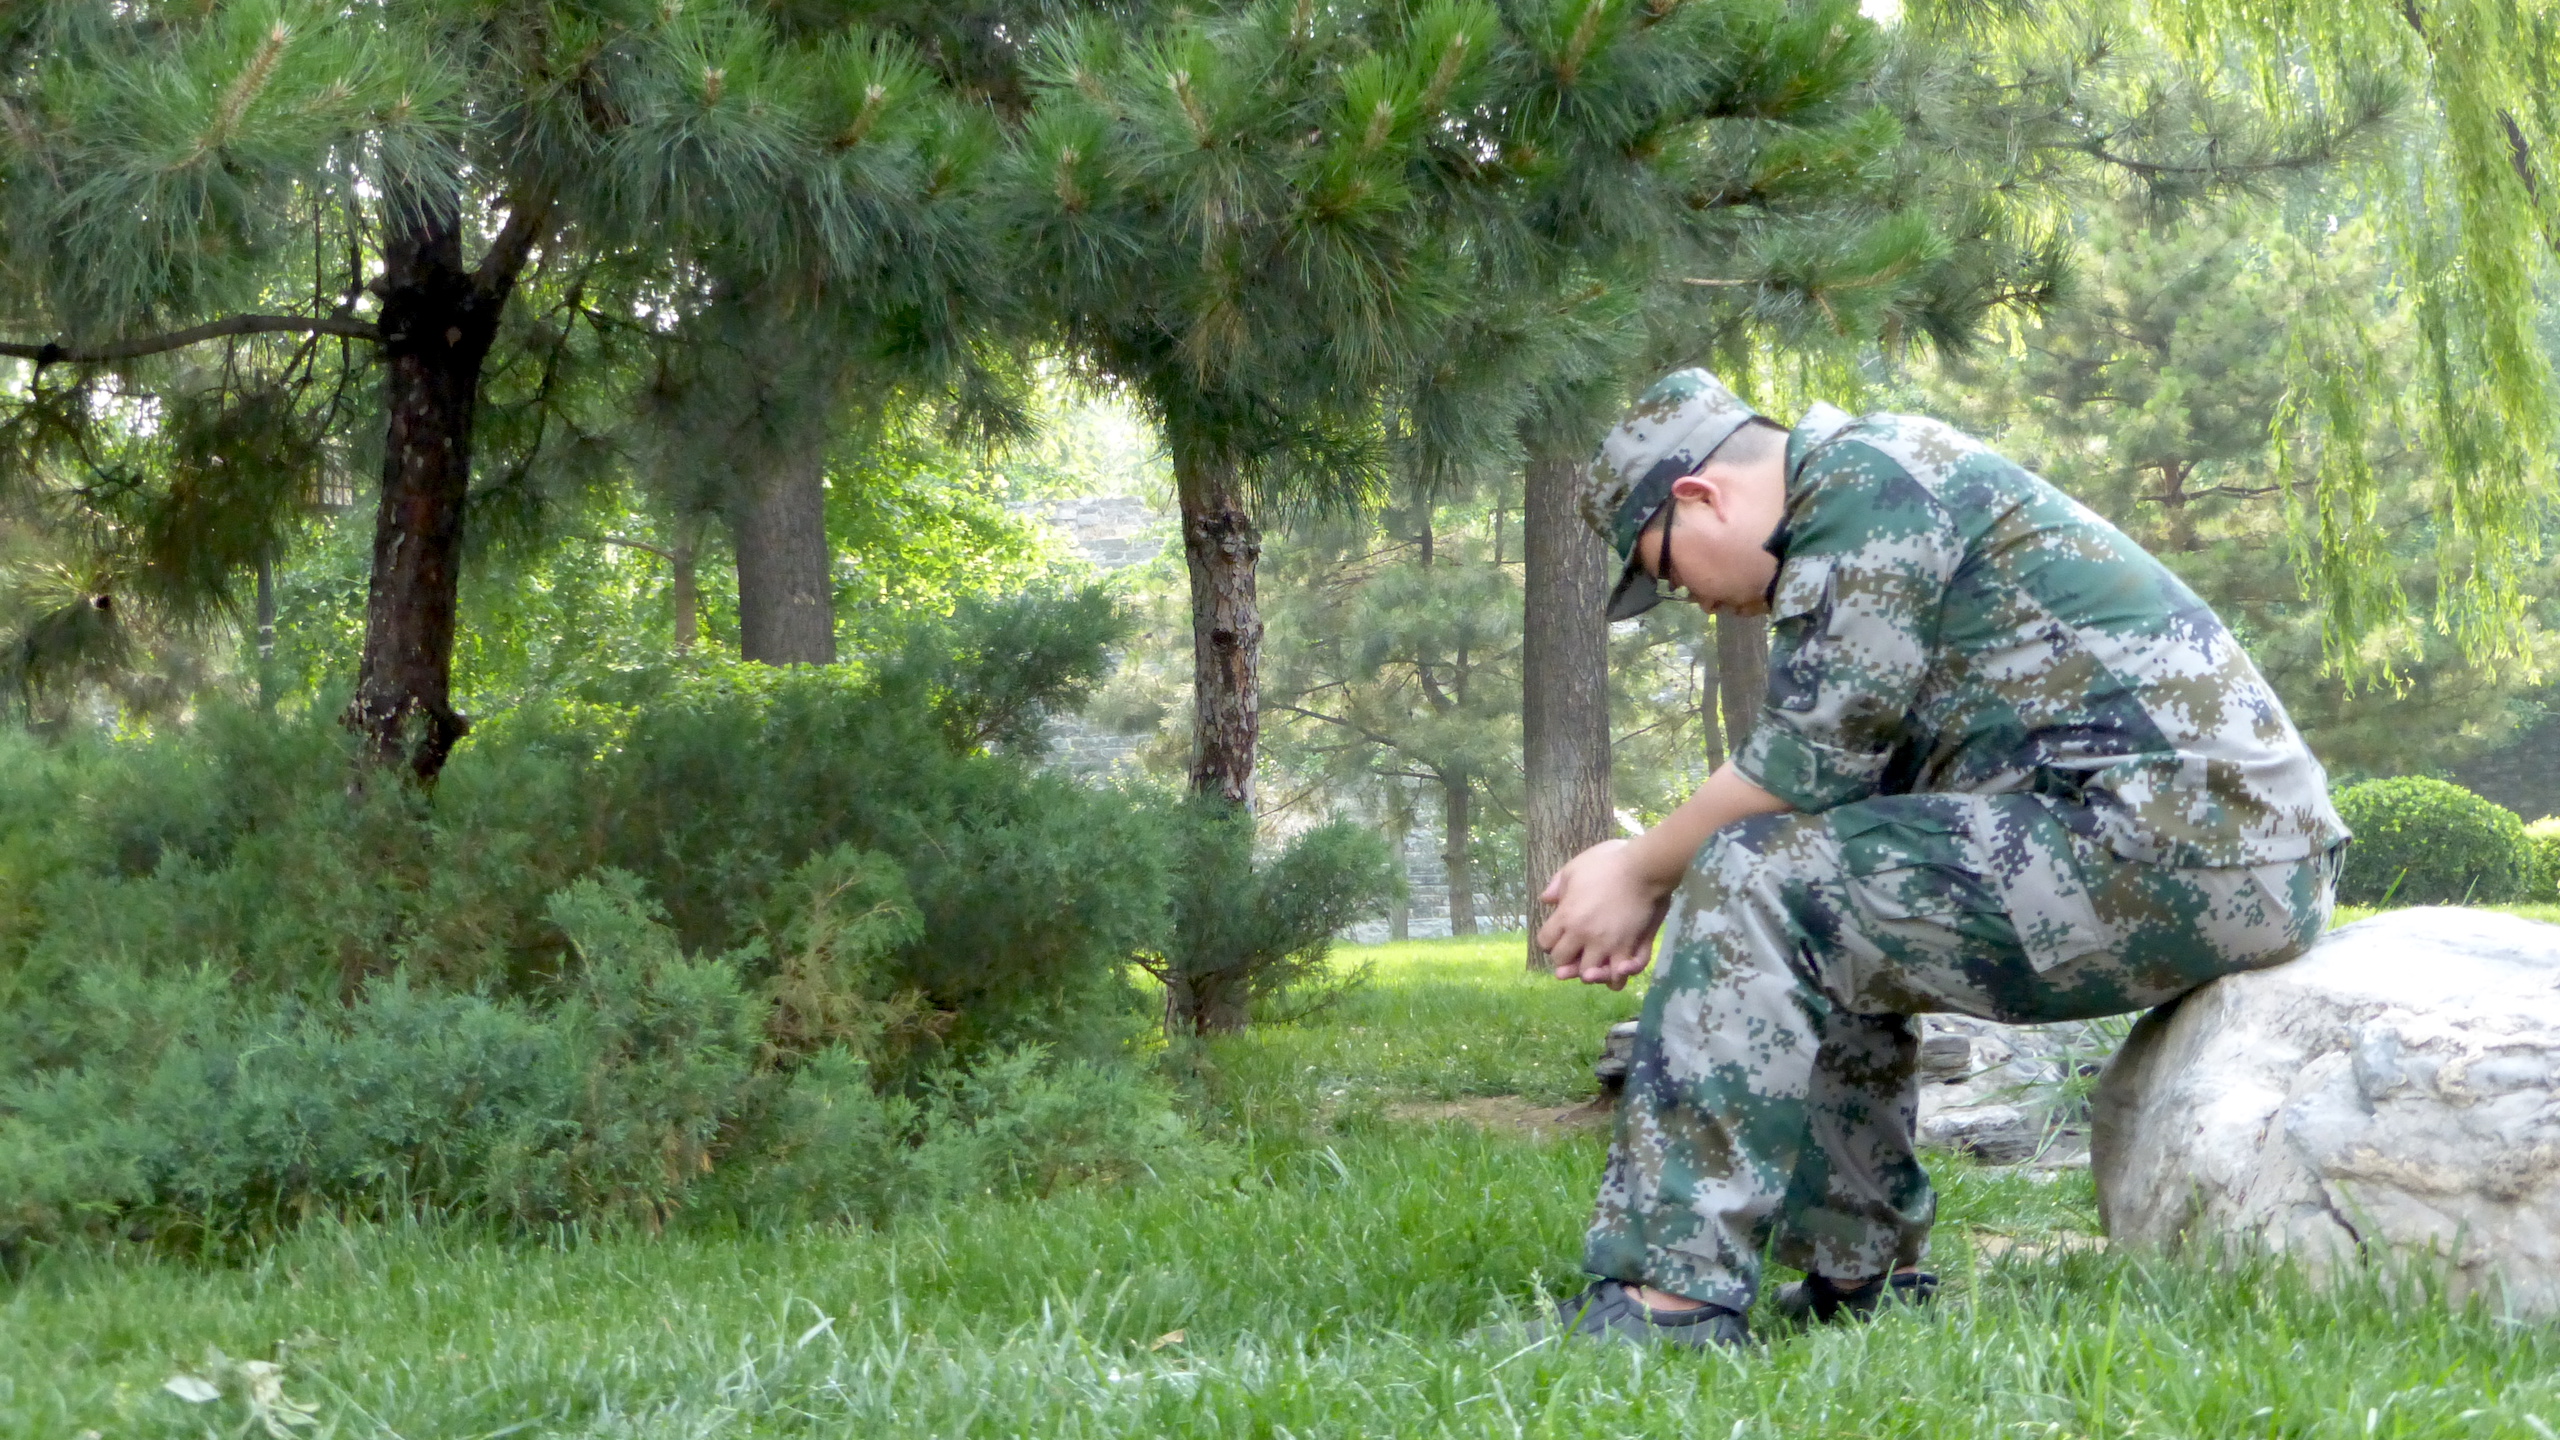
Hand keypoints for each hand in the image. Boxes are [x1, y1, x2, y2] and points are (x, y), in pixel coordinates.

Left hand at [1536, 840, 1673, 989]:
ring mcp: (1606, 945)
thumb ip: (1557, 886)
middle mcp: (1582, 936)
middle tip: (1576, 948)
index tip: (1559, 934)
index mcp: (1566, 917)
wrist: (1643, 868)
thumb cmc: (1607, 863)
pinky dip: (1615, 977)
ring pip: (1588, 975)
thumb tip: (1546, 900)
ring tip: (1595, 963)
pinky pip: (1618, 976)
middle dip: (1566, 957)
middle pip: (1563, 963)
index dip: (1550, 940)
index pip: (1545, 943)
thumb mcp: (1574, 868)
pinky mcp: (1628, 949)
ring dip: (1589, 971)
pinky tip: (1616, 968)